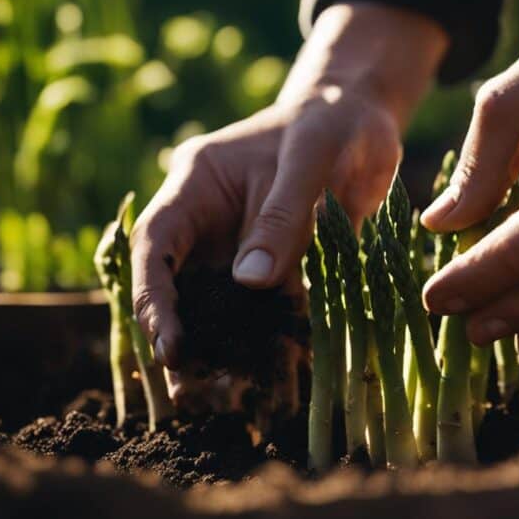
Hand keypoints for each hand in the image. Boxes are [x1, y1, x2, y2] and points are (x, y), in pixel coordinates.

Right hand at [130, 3, 445, 405]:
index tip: (167, 341)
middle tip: (188, 388)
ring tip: (224, 398)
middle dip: (180, 336)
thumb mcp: (310, 157)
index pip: (156, 242)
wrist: (365, 121)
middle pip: (181, 285)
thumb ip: (282, 215)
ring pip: (222, 307)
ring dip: (224, 349)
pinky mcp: (283, 269)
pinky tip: (281, 377)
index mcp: (197, 185)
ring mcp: (245, 249)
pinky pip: (270, 311)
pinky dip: (273, 342)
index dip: (153, 295)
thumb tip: (250, 283)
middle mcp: (211, 223)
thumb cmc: (331, 122)